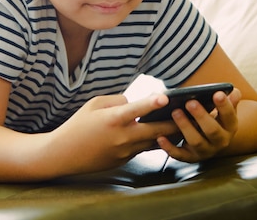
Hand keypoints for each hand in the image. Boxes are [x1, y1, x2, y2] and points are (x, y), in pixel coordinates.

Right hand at [49, 94, 178, 174]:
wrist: (65, 154)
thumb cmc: (79, 124)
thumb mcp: (94, 104)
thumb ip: (117, 100)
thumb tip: (135, 103)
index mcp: (113, 119)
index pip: (136, 109)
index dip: (151, 102)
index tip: (165, 96)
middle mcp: (122, 137)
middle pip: (155, 130)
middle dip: (175, 123)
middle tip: (192, 114)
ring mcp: (124, 151)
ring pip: (154, 142)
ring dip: (168, 134)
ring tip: (185, 124)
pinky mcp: (124, 160)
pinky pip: (143, 149)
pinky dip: (153, 141)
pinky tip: (163, 134)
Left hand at [156, 88, 240, 162]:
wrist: (210, 142)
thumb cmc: (214, 120)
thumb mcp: (223, 112)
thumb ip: (228, 101)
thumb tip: (234, 92)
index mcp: (230, 127)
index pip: (229, 116)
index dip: (224, 106)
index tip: (217, 93)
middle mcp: (220, 141)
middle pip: (212, 130)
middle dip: (201, 116)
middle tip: (190, 102)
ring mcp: (205, 151)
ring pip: (196, 141)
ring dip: (185, 127)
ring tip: (175, 112)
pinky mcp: (190, 158)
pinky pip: (179, 154)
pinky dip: (169, 147)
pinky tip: (161, 138)